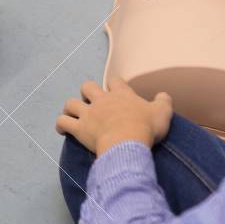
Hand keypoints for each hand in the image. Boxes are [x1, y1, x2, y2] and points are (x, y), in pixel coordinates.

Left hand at [56, 78, 171, 155]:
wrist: (128, 142)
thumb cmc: (146, 127)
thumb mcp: (163, 112)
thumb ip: (164, 101)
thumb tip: (163, 95)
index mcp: (122, 95)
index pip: (115, 81)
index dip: (114, 83)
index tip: (115, 88)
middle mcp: (102, 101)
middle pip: (88, 87)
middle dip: (88, 91)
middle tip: (92, 101)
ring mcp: (89, 114)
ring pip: (71, 103)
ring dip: (70, 108)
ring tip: (73, 113)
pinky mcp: (79, 128)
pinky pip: (63, 122)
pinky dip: (61, 125)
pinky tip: (62, 130)